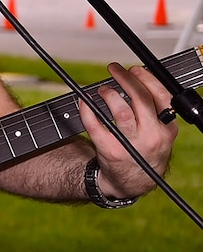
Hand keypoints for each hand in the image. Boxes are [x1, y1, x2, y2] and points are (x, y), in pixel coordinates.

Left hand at [83, 62, 177, 198]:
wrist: (133, 182)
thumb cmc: (145, 151)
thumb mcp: (161, 134)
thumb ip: (155, 112)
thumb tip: (138, 80)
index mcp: (167, 129)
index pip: (161, 97)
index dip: (147, 79)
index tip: (135, 69)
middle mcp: (152, 136)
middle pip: (140, 100)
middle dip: (126, 79)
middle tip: (114, 69)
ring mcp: (131, 144)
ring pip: (121, 112)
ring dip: (110, 95)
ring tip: (104, 88)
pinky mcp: (110, 151)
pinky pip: (96, 126)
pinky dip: (87, 110)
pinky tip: (84, 102)